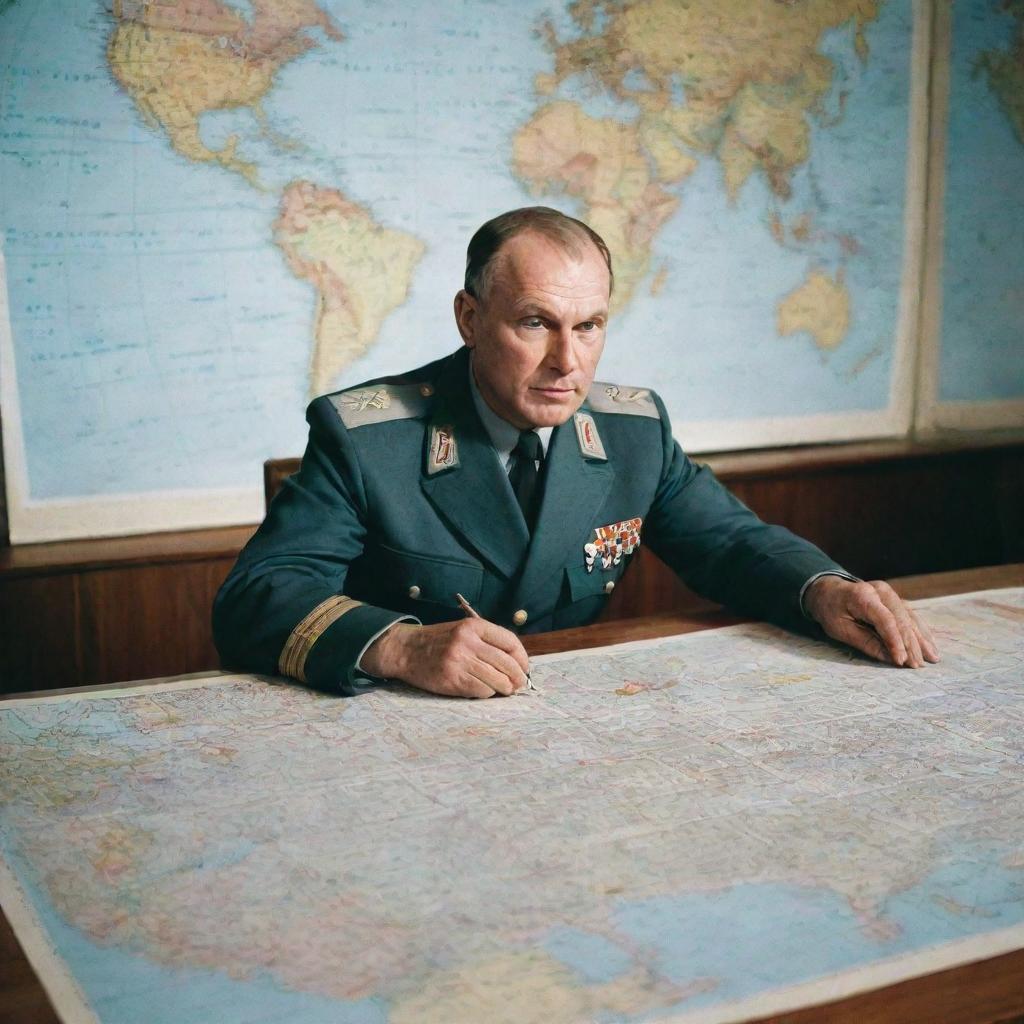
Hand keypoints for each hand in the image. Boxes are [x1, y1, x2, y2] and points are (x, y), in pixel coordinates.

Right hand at [360, 618, 530, 697]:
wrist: (405, 650)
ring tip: (504, 690)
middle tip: (518, 685)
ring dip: (504, 688)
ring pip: (497, 680)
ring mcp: (459, 661)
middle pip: (507, 663)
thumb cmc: (439, 641)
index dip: (522, 658)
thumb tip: (516, 663)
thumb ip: (487, 641)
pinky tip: (483, 690)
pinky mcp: (451, 680)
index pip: (510, 641)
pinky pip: (481, 691)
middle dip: (518, 677)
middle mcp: (468, 642)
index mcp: (473, 626)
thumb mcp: (463, 630)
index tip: (524, 668)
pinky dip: (487, 693)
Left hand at [804, 576, 939, 667]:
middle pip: (901, 619)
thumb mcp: (840, 629)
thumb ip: (865, 642)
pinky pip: (911, 616)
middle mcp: (880, 591)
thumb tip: (891, 659)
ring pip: (910, 618)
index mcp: (863, 596)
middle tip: (918, 665)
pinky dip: (920, 631)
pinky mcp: (895, 599)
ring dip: (921, 639)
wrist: (828, 591)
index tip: (901, 661)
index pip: (885, 620)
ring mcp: (890, 594)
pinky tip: (930, 645)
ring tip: (932, 658)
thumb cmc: (831, 611)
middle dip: (911, 644)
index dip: (895, 642)